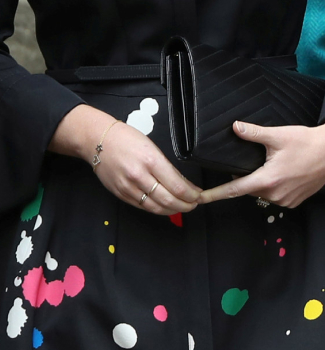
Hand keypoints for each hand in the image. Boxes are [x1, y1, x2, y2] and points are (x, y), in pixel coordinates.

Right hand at [49, 103, 200, 215]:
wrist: (99, 141)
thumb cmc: (127, 139)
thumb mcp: (152, 147)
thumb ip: (166, 166)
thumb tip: (182, 182)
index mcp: (151, 161)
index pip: (177, 185)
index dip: (191, 194)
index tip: (199, 195)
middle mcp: (140, 177)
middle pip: (167, 199)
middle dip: (185, 205)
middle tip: (194, 205)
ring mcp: (128, 188)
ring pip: (155, 207)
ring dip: (172, 210)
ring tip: (183, 208)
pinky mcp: (120, 194)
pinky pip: (142, 206)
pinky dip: (156, 209)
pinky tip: (165, 208)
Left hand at [197, 114, 324, 208]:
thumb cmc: (307, 141)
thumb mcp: (279, 135)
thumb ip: (254, 133)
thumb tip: (235, 127)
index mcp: (267, 180)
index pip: (234, 190)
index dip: (215, 194)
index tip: (199, 199)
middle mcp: (275, 195)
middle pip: (250, 188)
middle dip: (249, 176)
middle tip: (261, 159)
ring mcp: (286, 201)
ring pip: (263, 193)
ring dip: (263, 182)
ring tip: (278, 164)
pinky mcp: (295, 202)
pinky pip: (277, 196)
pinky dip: (276, 187)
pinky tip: (286, 173)